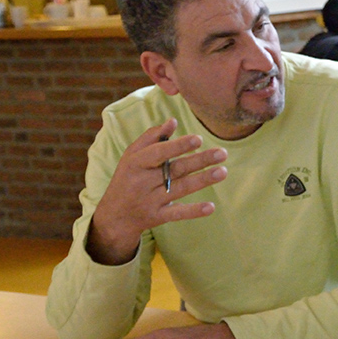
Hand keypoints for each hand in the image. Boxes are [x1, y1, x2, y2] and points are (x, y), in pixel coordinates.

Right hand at [87, 119, 228, 265]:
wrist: (115, 215)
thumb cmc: (129, 177)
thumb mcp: (132, 156)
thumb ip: (152, 137)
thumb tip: (172, 121)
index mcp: (135, 163)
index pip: (158, 153)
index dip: (178, 146)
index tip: (198, 139)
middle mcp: (142, 182)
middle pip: (174, 169)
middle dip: (199, 161)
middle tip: (222, 153)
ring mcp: (150, 200)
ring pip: (180, 188)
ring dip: (202, 180)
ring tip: (223, 171)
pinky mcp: (158, 217)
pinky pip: (177, 213)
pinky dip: (193, 211)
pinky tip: (211, 207)